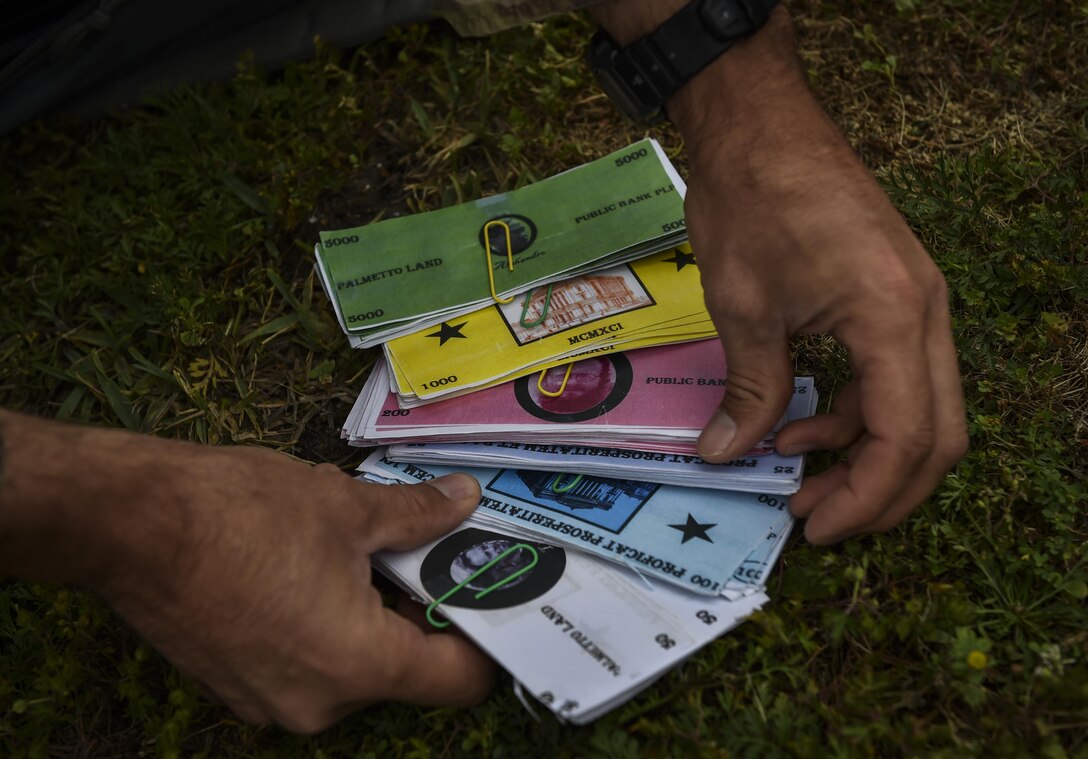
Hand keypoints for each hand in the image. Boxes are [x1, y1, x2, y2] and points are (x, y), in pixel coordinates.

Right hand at [94, 444, 494, 731]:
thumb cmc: (239, 513)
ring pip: (352, 663)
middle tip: (423, 551)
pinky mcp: (237, 684)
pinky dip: (324, 623)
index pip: (455, 680)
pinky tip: (310, 566)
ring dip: (368, 612)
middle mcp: (318, 703)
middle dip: (416, 608)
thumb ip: (417, 515)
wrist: (128, 522)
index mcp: (358, 666)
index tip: (488, 598)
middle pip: (402, 668)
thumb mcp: (347, 506)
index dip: (482, 637)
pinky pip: (307, 662)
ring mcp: (270, 701)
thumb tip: (462, 501)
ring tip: (359, 548)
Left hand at [672, 27, 967, 542]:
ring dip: (862, 450)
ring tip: (790, 466)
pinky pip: (893, 373)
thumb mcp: (743, 308)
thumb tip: (725, 457)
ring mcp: (917, 302)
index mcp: (894, 319)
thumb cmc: (751, 202)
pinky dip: (854, 408)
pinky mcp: (896, 295)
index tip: (815, 529)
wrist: (761, 124)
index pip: (905, 440)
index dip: (865, 499)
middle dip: (879, 489)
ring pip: (918, 407)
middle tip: (814, 517)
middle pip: (936, 435)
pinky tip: (799, 419)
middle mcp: (925, 314)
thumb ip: (749, 391)